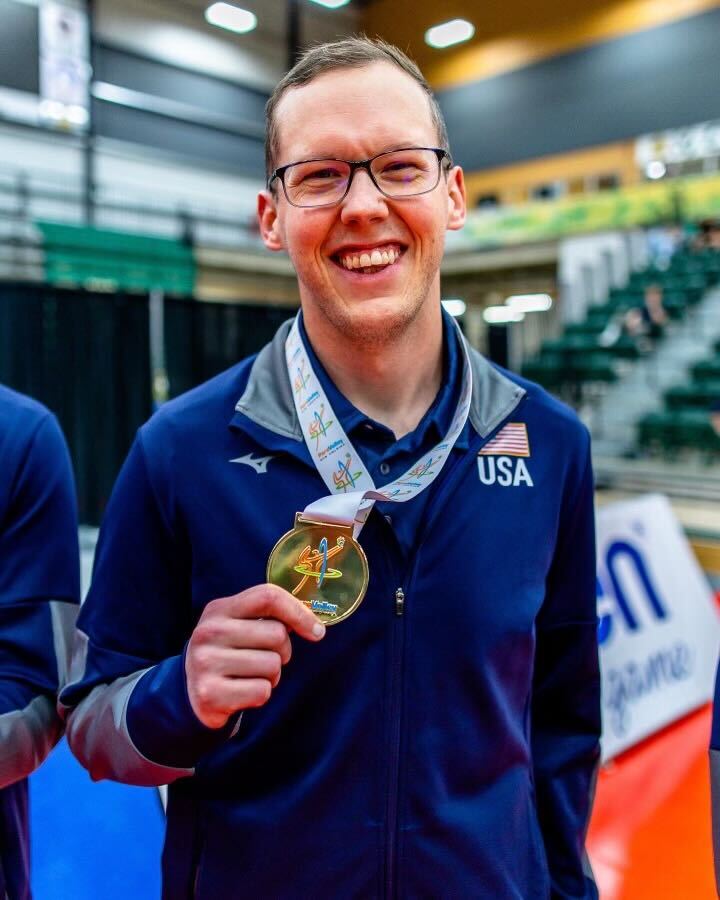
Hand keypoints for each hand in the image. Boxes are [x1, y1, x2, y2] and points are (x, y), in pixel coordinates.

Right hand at [185, 584, 324, 728]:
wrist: (192, 691)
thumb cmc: (229, 652)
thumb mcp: (240, 625)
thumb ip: (271, 617)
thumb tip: (315, 628)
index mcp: (219, 609)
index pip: (268, 596)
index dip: (299, 612)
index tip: (316, 631)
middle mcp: (208, 632)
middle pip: (277, 634)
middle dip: (283, 651)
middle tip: (265, 658)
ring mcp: (205, 663)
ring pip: (272, 665)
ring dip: (272, 675)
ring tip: (252, 675)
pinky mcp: (209, 694)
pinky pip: (261, 691)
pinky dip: (261, 695)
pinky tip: (243, 692)